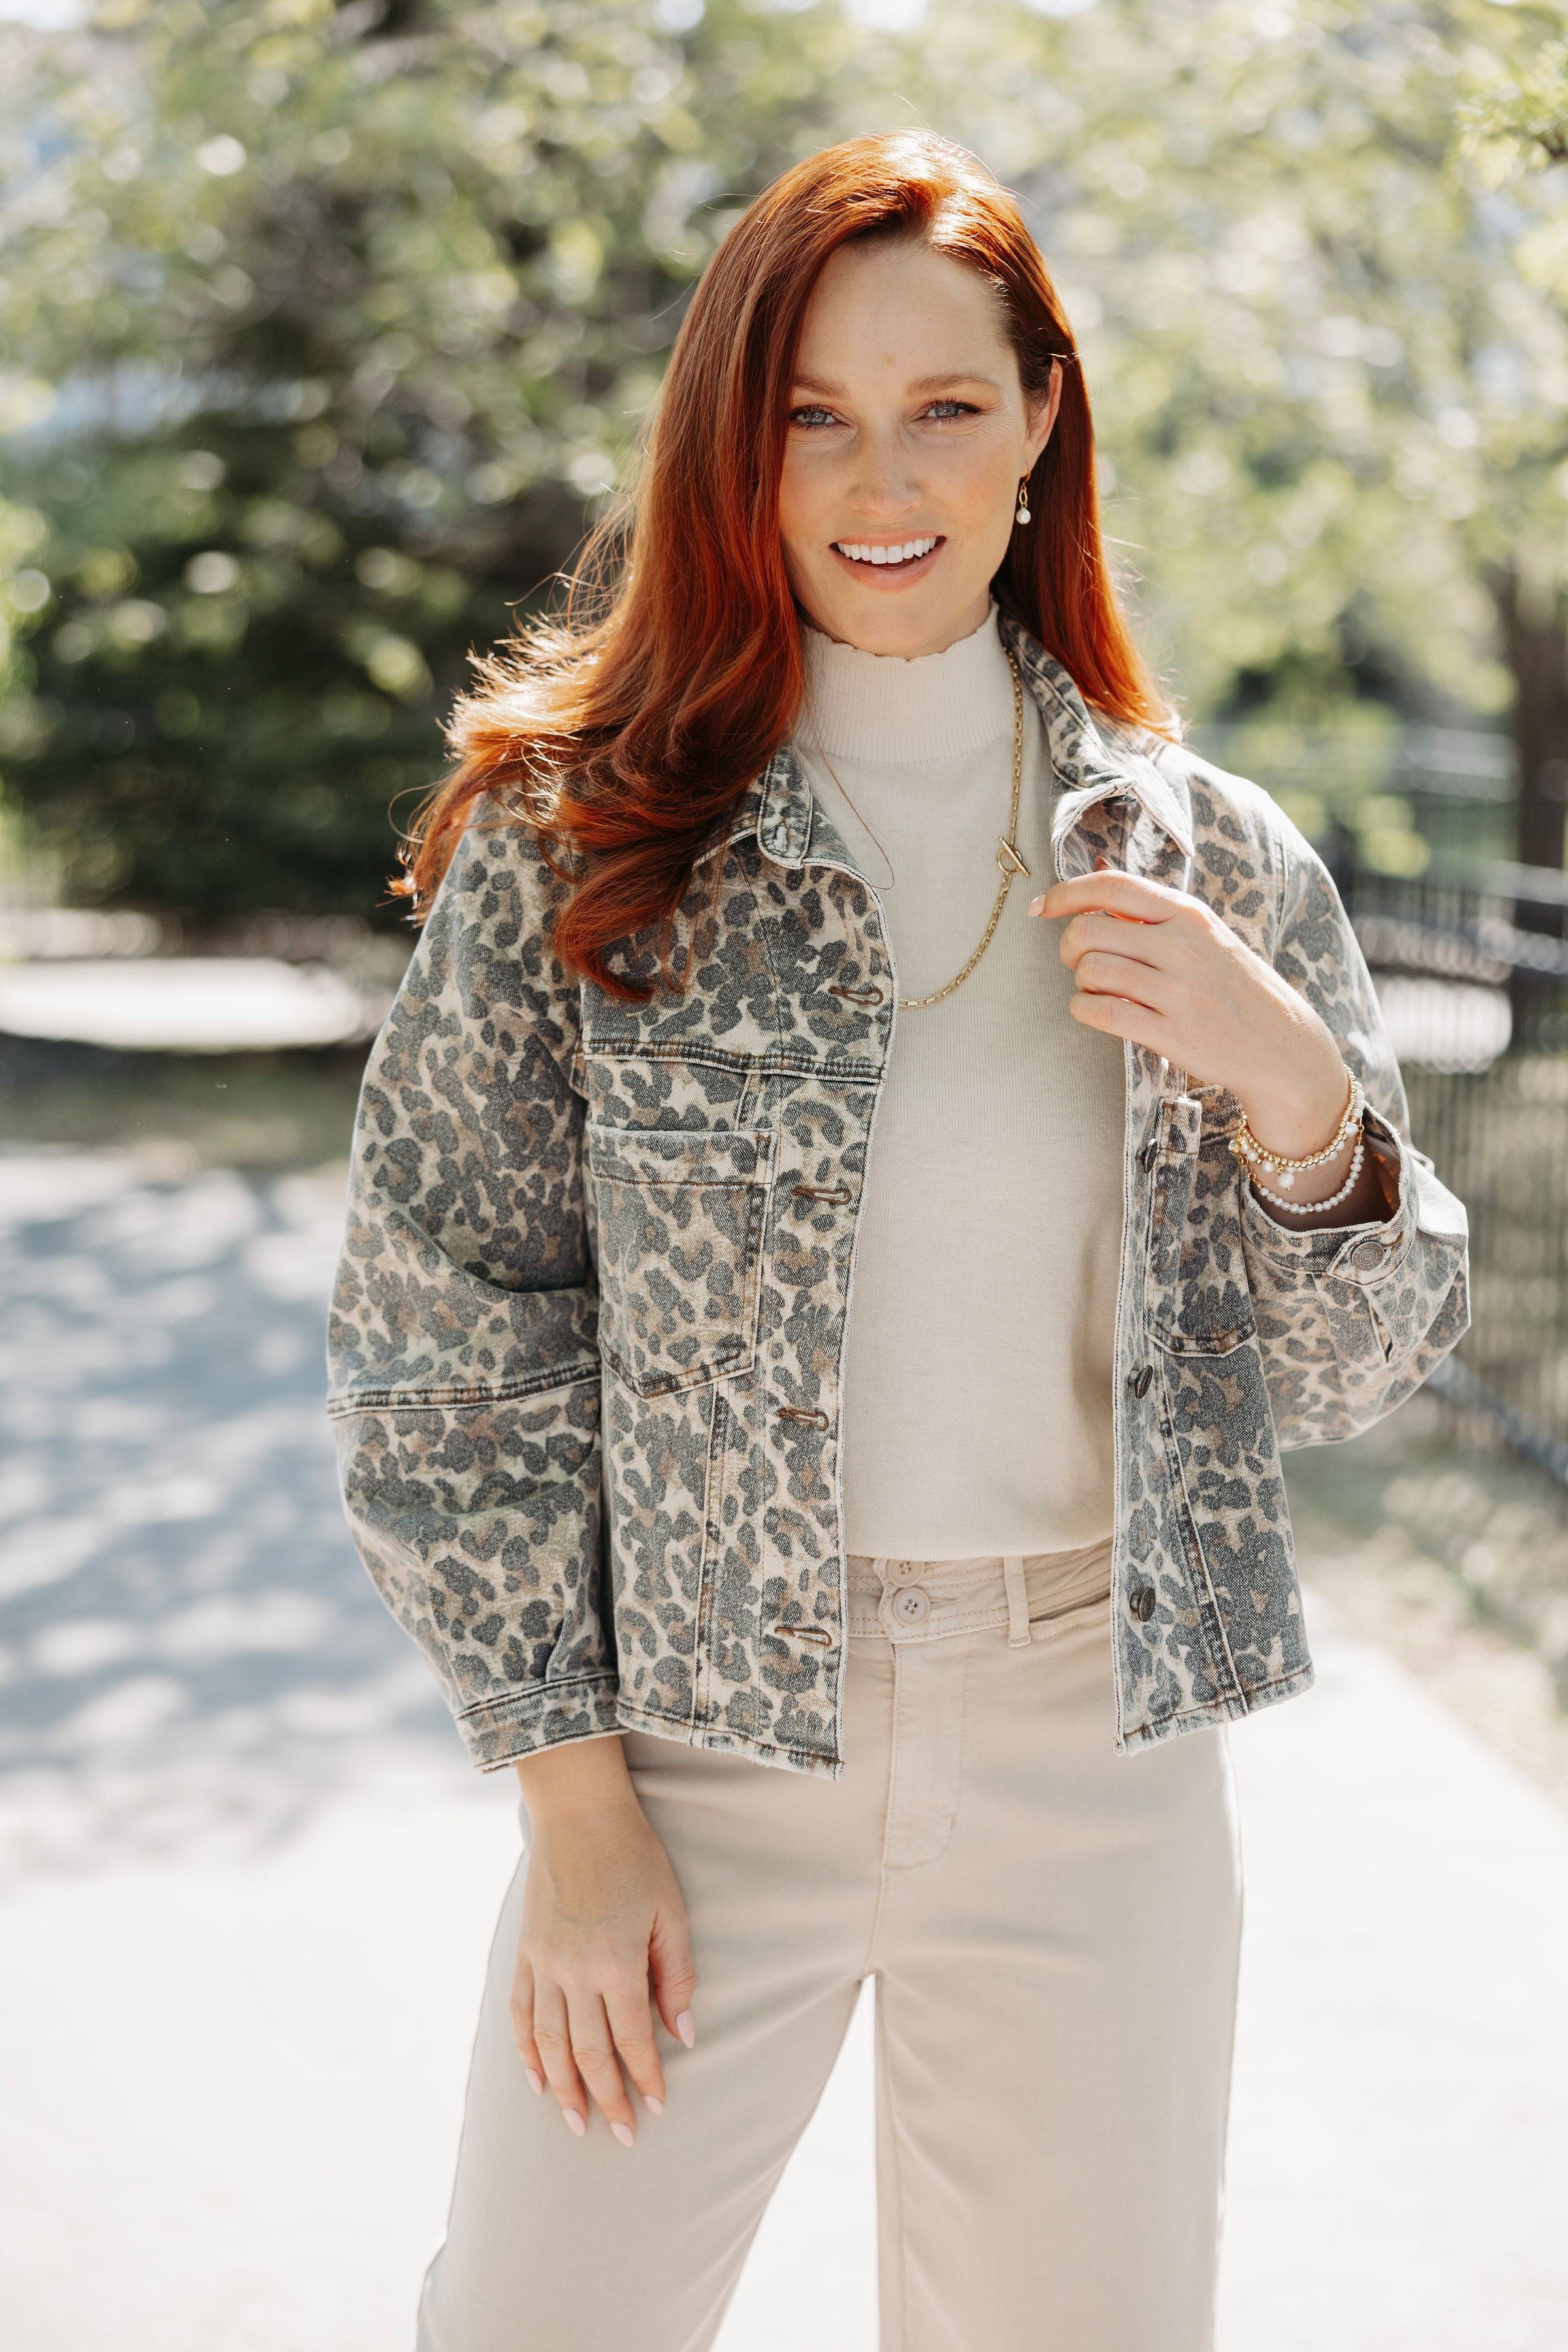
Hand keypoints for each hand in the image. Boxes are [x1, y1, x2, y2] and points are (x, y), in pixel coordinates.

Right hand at [511, 1736, 695, 2146]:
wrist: (578, 1812)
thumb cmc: (635, 1856)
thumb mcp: (670, 1910)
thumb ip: (676, 1974)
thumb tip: (684, 2034)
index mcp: (616, 1963)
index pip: (631, 2040)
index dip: (645, 2079)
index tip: (656, 2110)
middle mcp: (574, 1971)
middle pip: (588, 2053)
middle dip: (605, 2099)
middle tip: (618, 2136)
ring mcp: (543, 1963)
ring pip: (549, 2043)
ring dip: (563, 2088)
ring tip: (576, 2123)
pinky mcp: (524, 1952)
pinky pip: (520, 2013)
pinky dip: (525, 2050)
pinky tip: (535, 2078)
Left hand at [1031, 866, 1348, 1170]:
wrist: (1281, 1045)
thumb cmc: (1232, 986)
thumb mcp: (1203, 935)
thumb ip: (1151, 911)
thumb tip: (1097, 870)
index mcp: (1188, 915)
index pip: (1113, 886)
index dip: (1066, 893)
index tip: (1042, 906)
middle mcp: (1183, 947)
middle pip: (1089, 931)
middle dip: (1069, 946)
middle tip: (1078, 960)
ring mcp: (1178, 992)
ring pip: (1092, 972)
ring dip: (1080, 981)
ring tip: (1095, 988)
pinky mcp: (1171, 1034)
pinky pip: (1102, 1013)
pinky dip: (1084, 1009)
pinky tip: (1093, 1010)